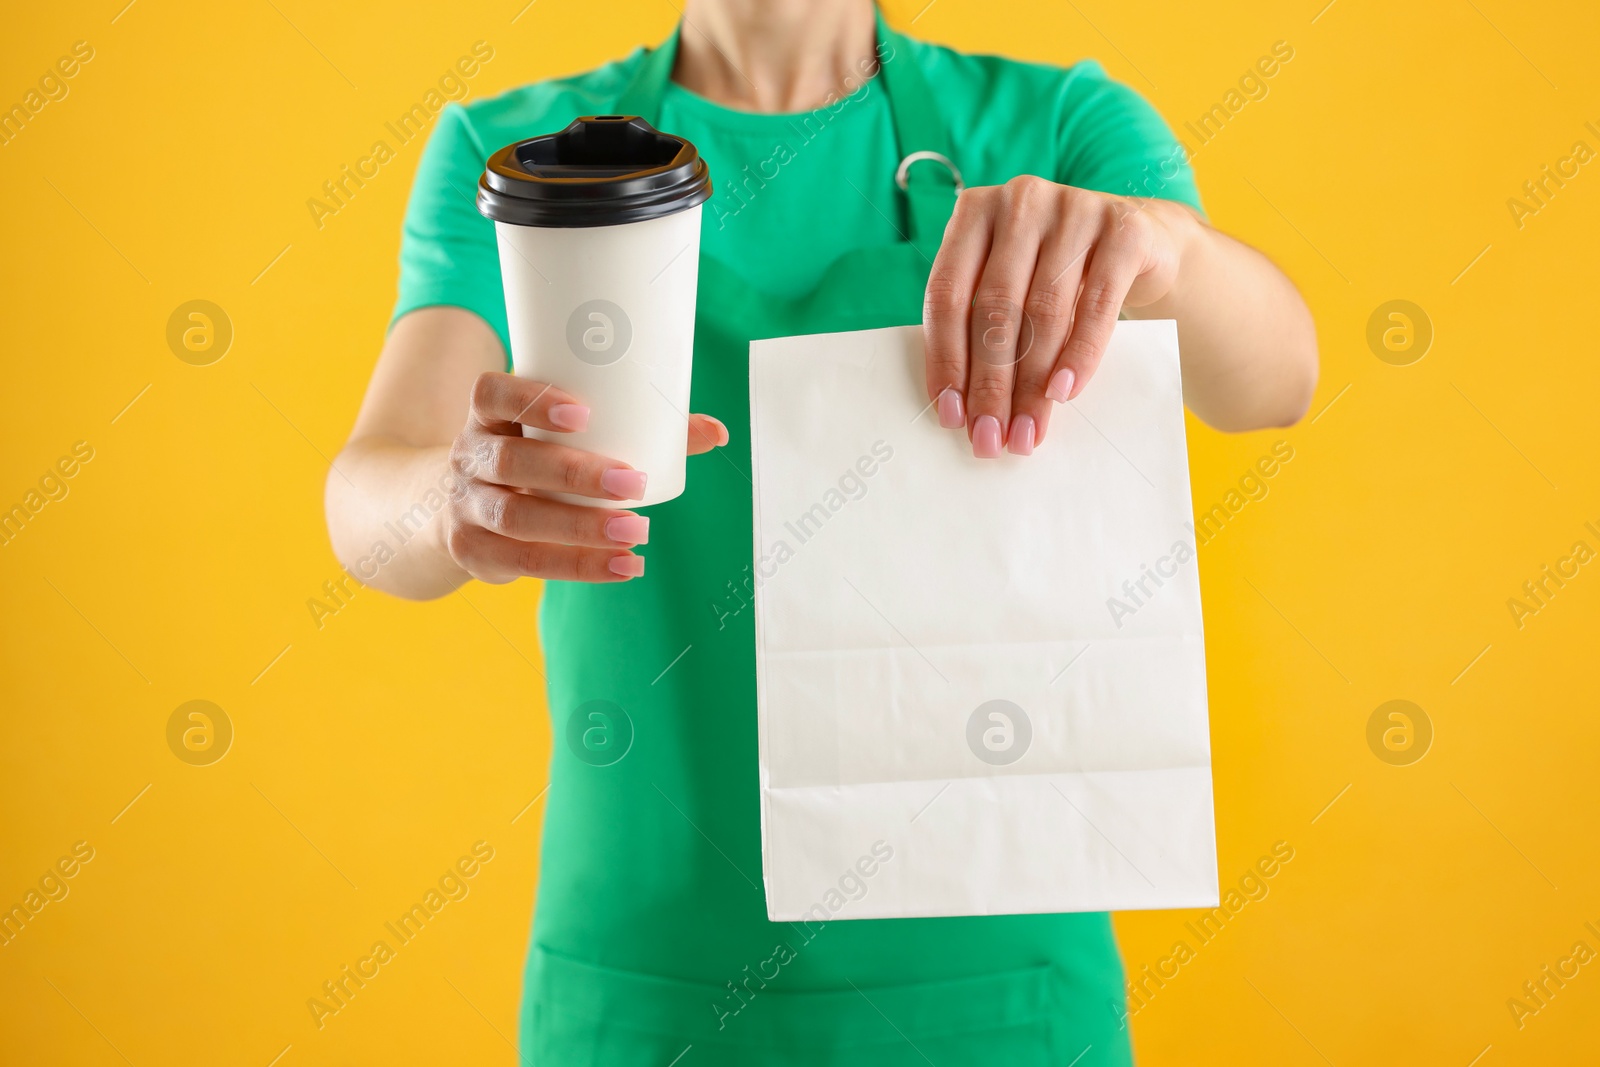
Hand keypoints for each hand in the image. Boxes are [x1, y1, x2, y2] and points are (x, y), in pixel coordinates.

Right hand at [443, 372, 725, 582]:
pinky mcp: (474, 552)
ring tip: (637, 531)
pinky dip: (580, 567)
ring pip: (517, 518)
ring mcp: (466, 508)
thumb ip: (633, 428)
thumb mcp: (556, 438)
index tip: (584, 412)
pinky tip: (623, 566)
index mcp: (487, 417)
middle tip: (635, 482)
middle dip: (575, 474)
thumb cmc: (531, 457)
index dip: (531, 399)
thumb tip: (716, 432)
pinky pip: (526, 562)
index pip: (491, 395)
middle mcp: (469, 458)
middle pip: (511, 463)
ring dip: (582, 528)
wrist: (455, 507)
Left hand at [923, 176, 1196, 455]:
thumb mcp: (1013, 285)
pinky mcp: (1124, 228)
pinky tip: (1063, 392)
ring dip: (1031, 383)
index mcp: (974, 212)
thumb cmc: (1057, 274)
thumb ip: (981, 325)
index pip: (947, 294)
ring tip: (1027, 430)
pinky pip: (1095, 304)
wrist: (1142, 239)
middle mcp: (1020, 201)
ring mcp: (1073, 208)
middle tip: (990, 437)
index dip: (945, 359)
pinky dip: (1078, 355)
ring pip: (1042, 310)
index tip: (950, 415)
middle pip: (994, 308)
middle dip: (990, 384)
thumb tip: (962, 409)